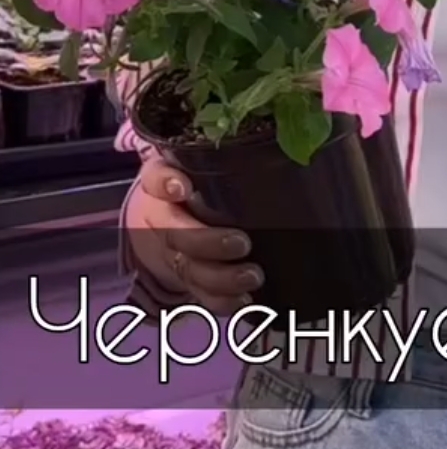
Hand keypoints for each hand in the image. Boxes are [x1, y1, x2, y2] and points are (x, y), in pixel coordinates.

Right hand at [125, 155, 262, 315]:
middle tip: (241, 243)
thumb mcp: (199, 165)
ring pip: (188, 268)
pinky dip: (221, 301)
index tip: (182, 188)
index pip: (155, 178)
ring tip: (253, 276)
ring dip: (220, 277)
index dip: (166, 184)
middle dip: (207, 242)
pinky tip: (244, 301)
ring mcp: (170, 252)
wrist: (155, 222)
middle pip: (175, 233)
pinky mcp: (184, 277)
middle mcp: (160, 219)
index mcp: (160, 185)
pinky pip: (198, 293)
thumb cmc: (193, 184)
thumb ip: (227, 156)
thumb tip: (289, 147)